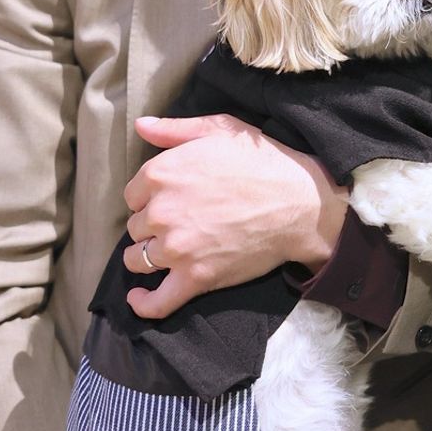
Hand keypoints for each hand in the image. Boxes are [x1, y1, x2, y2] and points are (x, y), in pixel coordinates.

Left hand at [123, 113, 348, 317]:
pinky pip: (158, 301)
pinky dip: (144, 304)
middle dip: (152, 225)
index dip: (150, 197)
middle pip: (136, 226)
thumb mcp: (220, 130)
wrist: (298, 203)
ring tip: (164, 253)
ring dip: (147, 257)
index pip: (133, 194)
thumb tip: (141, 126)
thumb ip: (175, 129)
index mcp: (161, 174)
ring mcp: (176, 248)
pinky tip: (138, 298)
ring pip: (139, 260)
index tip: (169, 199)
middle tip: (179, 222)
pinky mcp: (195, 278)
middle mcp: (160, 212)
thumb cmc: (261, 162)